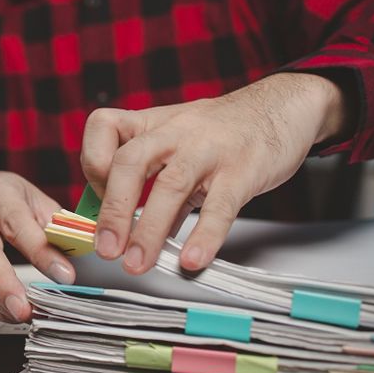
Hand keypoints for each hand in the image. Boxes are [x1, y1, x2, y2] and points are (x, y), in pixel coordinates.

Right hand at [0, 171, 73, 322]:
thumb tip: (76, 251)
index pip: (18, 225)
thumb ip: (52, 222)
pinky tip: (8, 314)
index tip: (65, 275)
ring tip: (23, 315)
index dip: (41, 252)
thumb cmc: (2, 195)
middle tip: (24, 309)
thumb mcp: (31, 196)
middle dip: (3, 284)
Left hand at [80, 73, 349, 274]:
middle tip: (106, 249)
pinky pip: (220, 206)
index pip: (104, 127)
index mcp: (151, 124)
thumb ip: (151, 186)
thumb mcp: (176, 146)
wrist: (280, 108)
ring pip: (170, 186)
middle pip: (129, 162)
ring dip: (149, 230)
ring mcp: (209, 150)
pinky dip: (204, 235)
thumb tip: (125, 232)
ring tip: (137, 264)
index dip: (93, 164)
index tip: (98, 199)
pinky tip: (192, 260)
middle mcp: (175, 132)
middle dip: (113, 210)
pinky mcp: (243, 170)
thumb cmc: (219, 132)